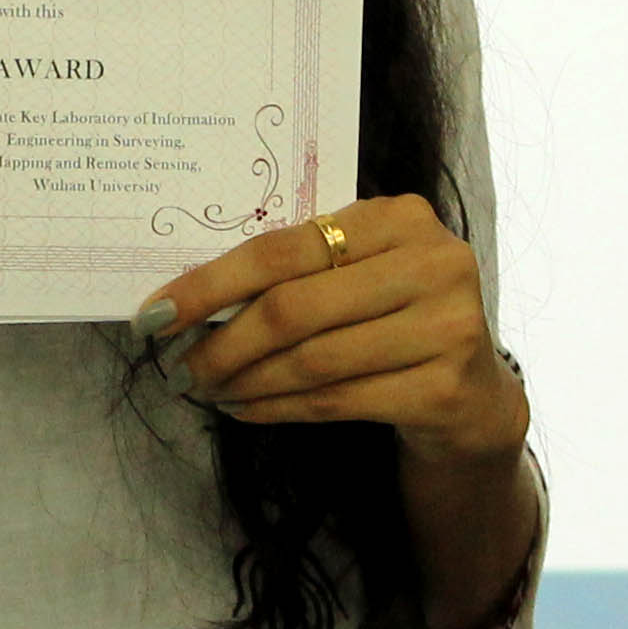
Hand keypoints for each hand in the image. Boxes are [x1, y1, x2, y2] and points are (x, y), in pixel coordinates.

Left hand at [138, 195, 526, 463]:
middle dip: (223, 343)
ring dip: (247, 382)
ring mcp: (447, 326)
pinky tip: (247, 410)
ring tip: (210, 391)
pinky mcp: (444, 388)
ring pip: (311, 360)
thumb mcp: (358, 275)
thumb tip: (185, 300)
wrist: (472, 394)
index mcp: (400, 218)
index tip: (155, 314)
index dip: (210, 284)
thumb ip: (297, 270)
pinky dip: (279, 409)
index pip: (282, 248)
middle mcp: (433, 262)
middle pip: (294, 307)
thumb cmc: (393, 320)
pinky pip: (336, 400)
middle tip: (182, 367)